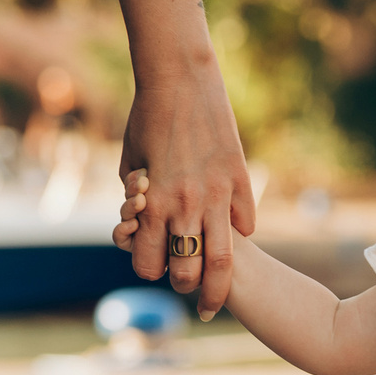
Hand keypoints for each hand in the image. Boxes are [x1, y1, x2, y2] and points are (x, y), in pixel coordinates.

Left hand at [117, 61, 254, 317]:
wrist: (179, 80)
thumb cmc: (146, 120)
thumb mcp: (130, 166)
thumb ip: (140, 204)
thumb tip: (147, 231)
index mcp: (152, 204)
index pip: (150, 265)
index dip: (150, 271)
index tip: (156, 269)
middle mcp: (184, 206)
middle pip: (188, 273)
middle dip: (186, 287)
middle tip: (188, 288)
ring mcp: (217, 195)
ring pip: (222, 261)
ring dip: (218, 284)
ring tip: (217, 294)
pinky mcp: (241, 182)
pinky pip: (245, 224)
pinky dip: (238, 234)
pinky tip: (233, 233)